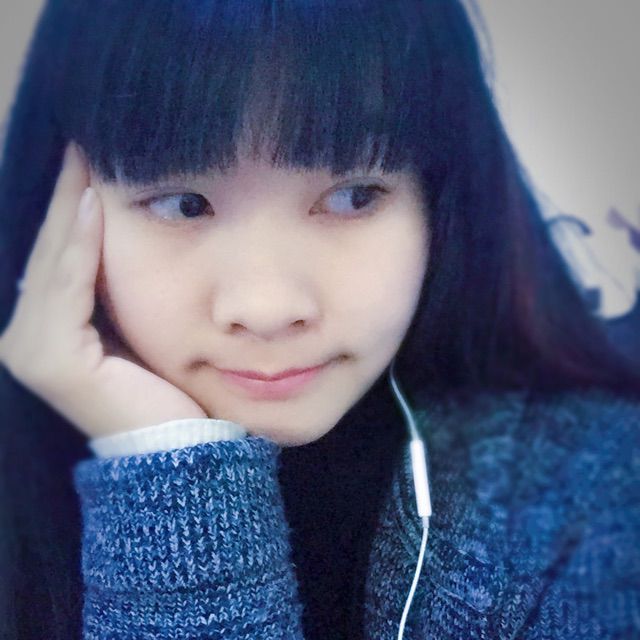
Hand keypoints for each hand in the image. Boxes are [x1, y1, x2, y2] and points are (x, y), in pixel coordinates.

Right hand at [0, 143, 206, 438]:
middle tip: (89, 142)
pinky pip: (68, 288)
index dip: (73, 204)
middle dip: (71, 196)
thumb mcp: (142, 325)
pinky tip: (95, 203)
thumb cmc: (170, 386)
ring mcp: (31, 349)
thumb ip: (119, 289)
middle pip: (55, 251)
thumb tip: (123, 229)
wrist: (181, 445)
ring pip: (57, 262)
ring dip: (72, 208)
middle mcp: (27, 336)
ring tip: (89, 158)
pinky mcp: (50, 358)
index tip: (92, 155)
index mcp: (49, 328)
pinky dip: (81, 245)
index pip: (62, 254)